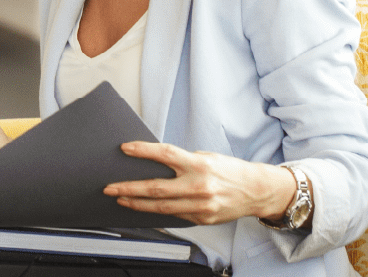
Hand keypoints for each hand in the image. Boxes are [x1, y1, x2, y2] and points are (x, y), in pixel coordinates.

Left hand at [102, 142, 297, 224]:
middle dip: (129, 188)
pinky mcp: (202, 219)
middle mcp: (199, 186)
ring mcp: (200, 206)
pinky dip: (156, 212)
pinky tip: (144, 208)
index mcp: (199, 165)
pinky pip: (174, 216)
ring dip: (137, 204)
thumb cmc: (230, 171)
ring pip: (160, 207)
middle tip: (110, 187)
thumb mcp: (206, 158)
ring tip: (121, 199)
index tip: (125, 148)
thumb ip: (182, 162)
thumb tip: (154, 163)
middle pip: (156, 188)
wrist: (257, 190)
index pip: (165, 154)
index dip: (142, 151)